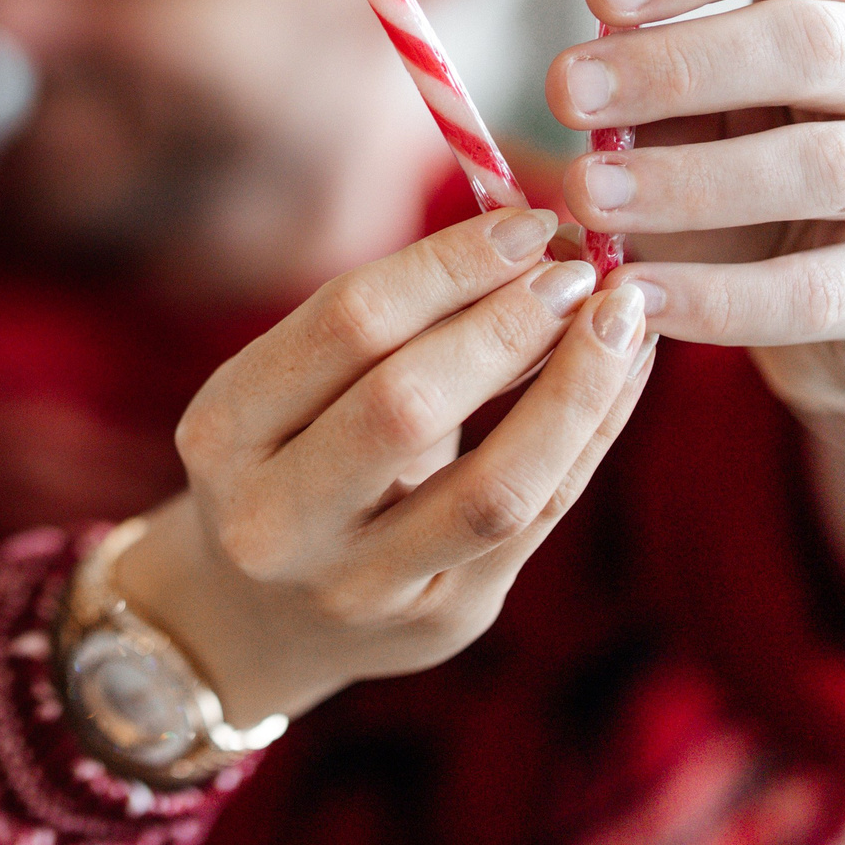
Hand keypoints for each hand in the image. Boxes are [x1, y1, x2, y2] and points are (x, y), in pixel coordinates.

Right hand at [116, 210, 652, 723]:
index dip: (447, 265)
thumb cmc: (285, 465)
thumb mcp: (285, 393)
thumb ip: (375, 328)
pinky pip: (534, 522)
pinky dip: (589, 435)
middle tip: (576, 270)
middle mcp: (275, 521)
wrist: (253, 621)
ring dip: (573, 389)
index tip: (525, 222)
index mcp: (223, 433)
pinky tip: (621, 379)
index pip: (345, 325)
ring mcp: (359, 585)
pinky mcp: (440, 621)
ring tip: (621, 322)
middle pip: (407, 403)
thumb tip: (520, 239)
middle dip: (508, 324)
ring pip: (491, 487)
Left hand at [545, 0, 844, 433]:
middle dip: (674, 67)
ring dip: (688, 181)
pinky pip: (822, 291)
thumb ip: (656, 71)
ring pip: (825, 165)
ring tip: (587, 196)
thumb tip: (577, 72)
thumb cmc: (758, 163)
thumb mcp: (708, 99)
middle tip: (567, 96)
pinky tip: (639, 293)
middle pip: (810, 44)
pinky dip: (720, 296)